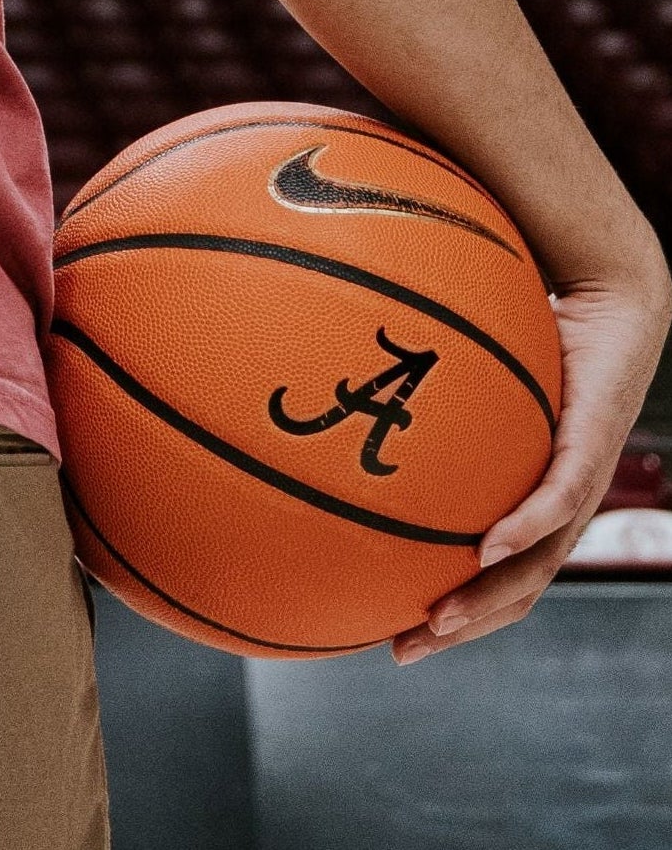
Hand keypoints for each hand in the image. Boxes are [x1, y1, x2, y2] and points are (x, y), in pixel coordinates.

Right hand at [391, 257, 670, 663]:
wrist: (612, 281)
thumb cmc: (532, 309)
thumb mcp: (458, 355)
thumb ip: (407, 367)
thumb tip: (318, 360)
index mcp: (530, 490)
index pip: (494, 570)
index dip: (449, 606)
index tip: (391, 628)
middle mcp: (559, 496)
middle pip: (514, 588)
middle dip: (459, 626)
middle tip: (402, 649)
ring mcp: (580, 475)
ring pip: (539, 563)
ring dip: (489, 601)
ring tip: (436, 623)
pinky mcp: (594, 444)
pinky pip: (558, 500)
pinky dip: (523, 532)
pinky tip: (487, 552)